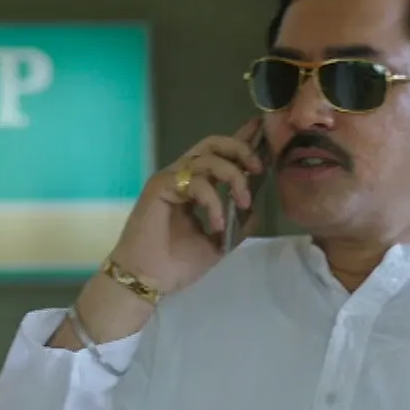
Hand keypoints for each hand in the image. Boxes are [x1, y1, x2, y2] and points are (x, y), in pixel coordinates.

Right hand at [108, 119, 267, 293]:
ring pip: (208, 158)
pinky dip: (213, 201)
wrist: (148, 279)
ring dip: (233, 177)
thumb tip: (254, 208)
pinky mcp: (161, 187)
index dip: (240, 141)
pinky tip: (217, 224)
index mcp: (195, 185)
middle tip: (258, 169)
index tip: (261, 130)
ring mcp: (171, 179)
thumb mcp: (219, 242)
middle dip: (240, 149)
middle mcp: (182, 176)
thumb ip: (237, 222)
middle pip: (213, 143)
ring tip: (242, 203)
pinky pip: (196, 183)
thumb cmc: (177, 263)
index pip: (220, 156)